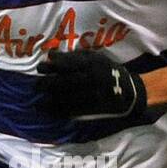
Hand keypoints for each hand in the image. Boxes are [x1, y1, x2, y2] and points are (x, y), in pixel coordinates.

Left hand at [35, 48, 150, 123]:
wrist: (130, 92)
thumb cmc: (109, 71)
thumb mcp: (96, 57)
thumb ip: (76, 56)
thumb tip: (52, 57)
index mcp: (93, 64)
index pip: (69, 63)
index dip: (53, 65)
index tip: (41, 66)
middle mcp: (92, 78)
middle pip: (65, 81)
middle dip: (48, 83)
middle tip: (36, 85)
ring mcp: (92, 94)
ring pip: (67, 97)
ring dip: (50, 100)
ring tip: (37, 102)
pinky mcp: (93, 108)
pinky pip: (73, 110)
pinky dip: (59, 111)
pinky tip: (48, 111)